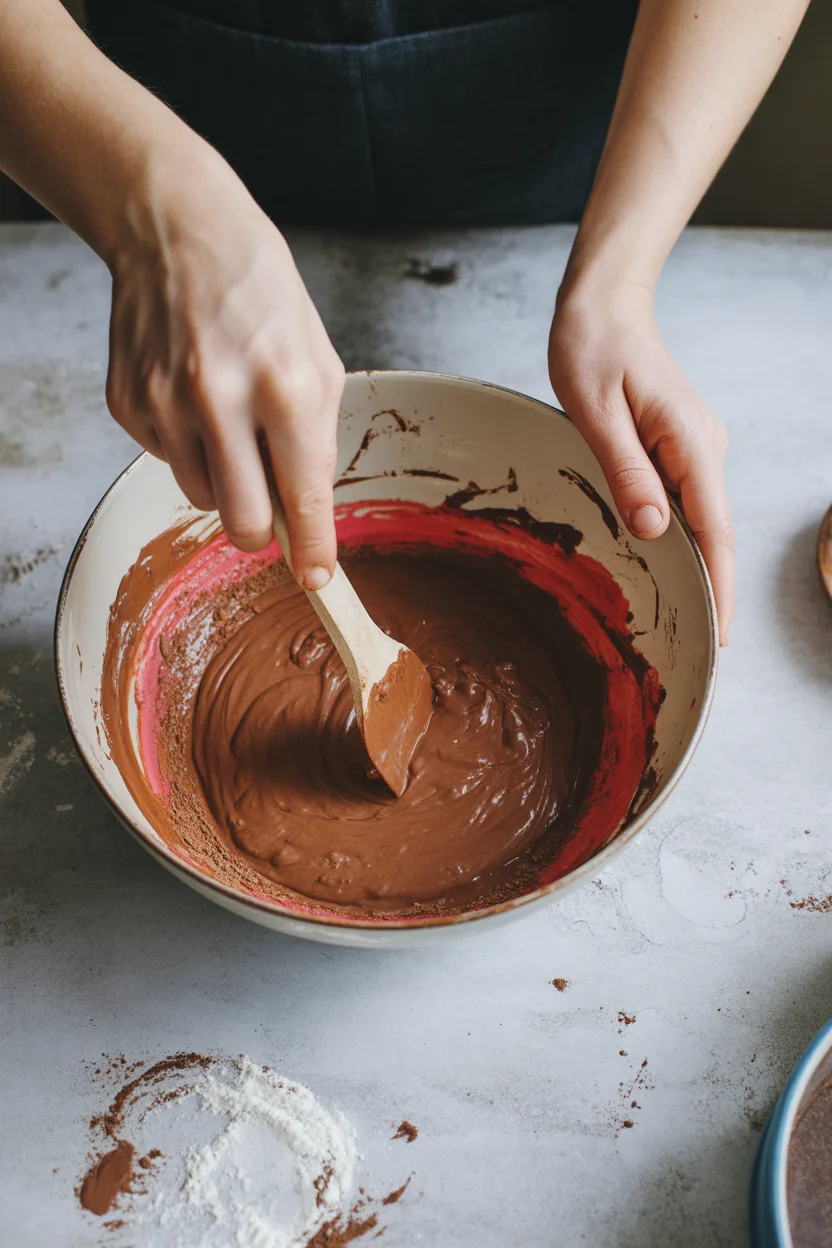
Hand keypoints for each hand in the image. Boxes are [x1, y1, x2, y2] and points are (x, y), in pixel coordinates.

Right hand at [105, 146, 344, 588]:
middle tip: (271, 510)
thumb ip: (316, 438)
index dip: (314, 549)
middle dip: (263, 531)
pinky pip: (166, 462)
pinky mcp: (128, 405)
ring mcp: (165, 404)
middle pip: (244, 525)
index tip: (317, 578)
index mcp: (284, 385)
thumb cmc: (258, 289)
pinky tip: (192, 397)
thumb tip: (307, 511)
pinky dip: (186, 447)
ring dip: (223, 481)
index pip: (304, 497)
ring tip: (229, 422)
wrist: (175, 228)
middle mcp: (221, 399)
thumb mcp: (317, 355)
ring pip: (202, 499)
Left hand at [549, 282, 732, 644]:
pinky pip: (682, 499)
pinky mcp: (677, 445)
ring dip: (693, 564)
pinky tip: (657, 561)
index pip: (716, 528)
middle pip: (715, 531)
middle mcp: (703, 447)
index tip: (722, 634)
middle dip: (712, 588)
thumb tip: (655, 529)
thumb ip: (626, 471)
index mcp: (689, 441)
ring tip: (678, 618)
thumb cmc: (593, 348)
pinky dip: (676, 535)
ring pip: (699, 517)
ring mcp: (693, 446)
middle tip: (699, 647)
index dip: (721, 585)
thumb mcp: (596, 412)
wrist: (604, 304)